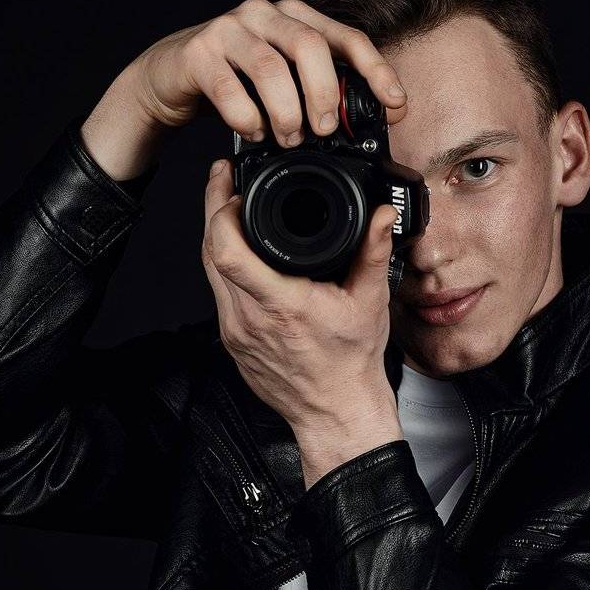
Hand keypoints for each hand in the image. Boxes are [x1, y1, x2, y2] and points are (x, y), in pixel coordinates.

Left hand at [202, 157, 401, 446]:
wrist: (336, 410)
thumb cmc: (351, 363)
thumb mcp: (369, 302)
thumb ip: (373, 252)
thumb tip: (381, 216)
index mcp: (282, 304)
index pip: (229, 251)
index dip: (221, 209)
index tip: (232, 183)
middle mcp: (250, 318)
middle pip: (210, 252)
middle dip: (213, 208)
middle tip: (223, 179)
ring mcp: (235, 332)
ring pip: (209, 272)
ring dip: (216, 237)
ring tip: (228, 208)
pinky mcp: (232, 342)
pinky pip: (218, 294)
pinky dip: (223, 266)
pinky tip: (238, 253)